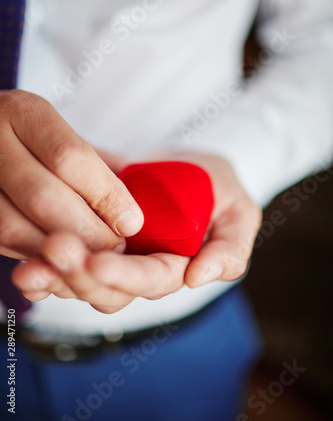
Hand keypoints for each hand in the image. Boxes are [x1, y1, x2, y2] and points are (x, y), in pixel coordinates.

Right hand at [0, 90, 143, 260]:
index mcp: (23, 112)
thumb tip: (135, 210)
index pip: (70, 158)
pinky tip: (58, 256)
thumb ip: (97, 164)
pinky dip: (34, 255)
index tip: (131, 222)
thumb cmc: (31, 135)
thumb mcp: (62, 132)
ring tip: (91, 256)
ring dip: (61, 251)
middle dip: (88, 232)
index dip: (106, 196)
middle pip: (42, 198)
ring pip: (14, 227)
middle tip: (116, 246)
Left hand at [12, 152, 261, 312]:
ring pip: (80, 281)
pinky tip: (24, 262)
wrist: (191, 169)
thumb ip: (230, 248)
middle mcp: (140, 270)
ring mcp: (114, 257)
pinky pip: (67, 258)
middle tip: (53, 251)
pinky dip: (43, 263)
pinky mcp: (92, 239)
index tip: (96, 262)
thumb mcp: (239, 214)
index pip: (150, 281)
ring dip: (54, 276)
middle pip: (107, 290)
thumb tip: (199, 278)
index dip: (124, 277)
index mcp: (175, 268)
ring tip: (28, 269)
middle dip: (79, 276)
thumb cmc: (219, 189)